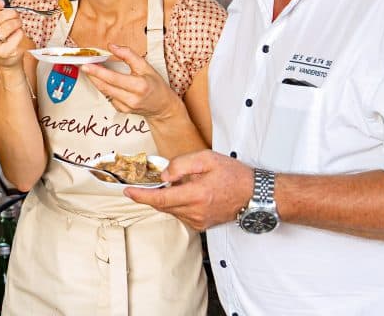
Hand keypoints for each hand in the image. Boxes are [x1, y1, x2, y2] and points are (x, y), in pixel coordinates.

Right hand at [0, 0, 30, 67]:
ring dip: (16, 22)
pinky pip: (15, 36)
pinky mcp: (3, 53)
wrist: (6, 57)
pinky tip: (17, 33)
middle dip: (9, 13)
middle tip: (14, 13)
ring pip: (6, 27)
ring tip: (17, 22)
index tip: (1, 3)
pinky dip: (20, 32)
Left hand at [80, 44, 181, 118]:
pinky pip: (108, 96)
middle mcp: (132, 98)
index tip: (87, 65)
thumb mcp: (146, 66)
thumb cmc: (156, 86)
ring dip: (95, 80)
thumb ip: (128, 55)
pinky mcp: (121, 110)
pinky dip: (104, 87)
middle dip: (92, 75)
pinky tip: (104, 80)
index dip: (98, 72)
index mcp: (139, 86)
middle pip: (105, 86)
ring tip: (89, 70)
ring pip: (104, 92)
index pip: (114, 78)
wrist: (162, 107)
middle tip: (83, 65)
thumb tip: (112, 47)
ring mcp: (126, 106)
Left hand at [123, 150, 253, 231]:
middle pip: (162, 205)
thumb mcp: (207, 159)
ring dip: (167, 198)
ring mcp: (198, 221)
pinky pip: (180, 214)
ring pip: (170, 210)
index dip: (141, 196)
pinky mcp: (201, 225)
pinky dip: (177, 204)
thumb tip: (164, 176)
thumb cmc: (234, 175)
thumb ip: (181, 164)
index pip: (160, 198)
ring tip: (182, 184)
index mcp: (197, 195)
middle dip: (152, 194)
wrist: (255, 195)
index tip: (128, 192)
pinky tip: (187, 193)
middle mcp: (196, 212)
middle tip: (149, 182)